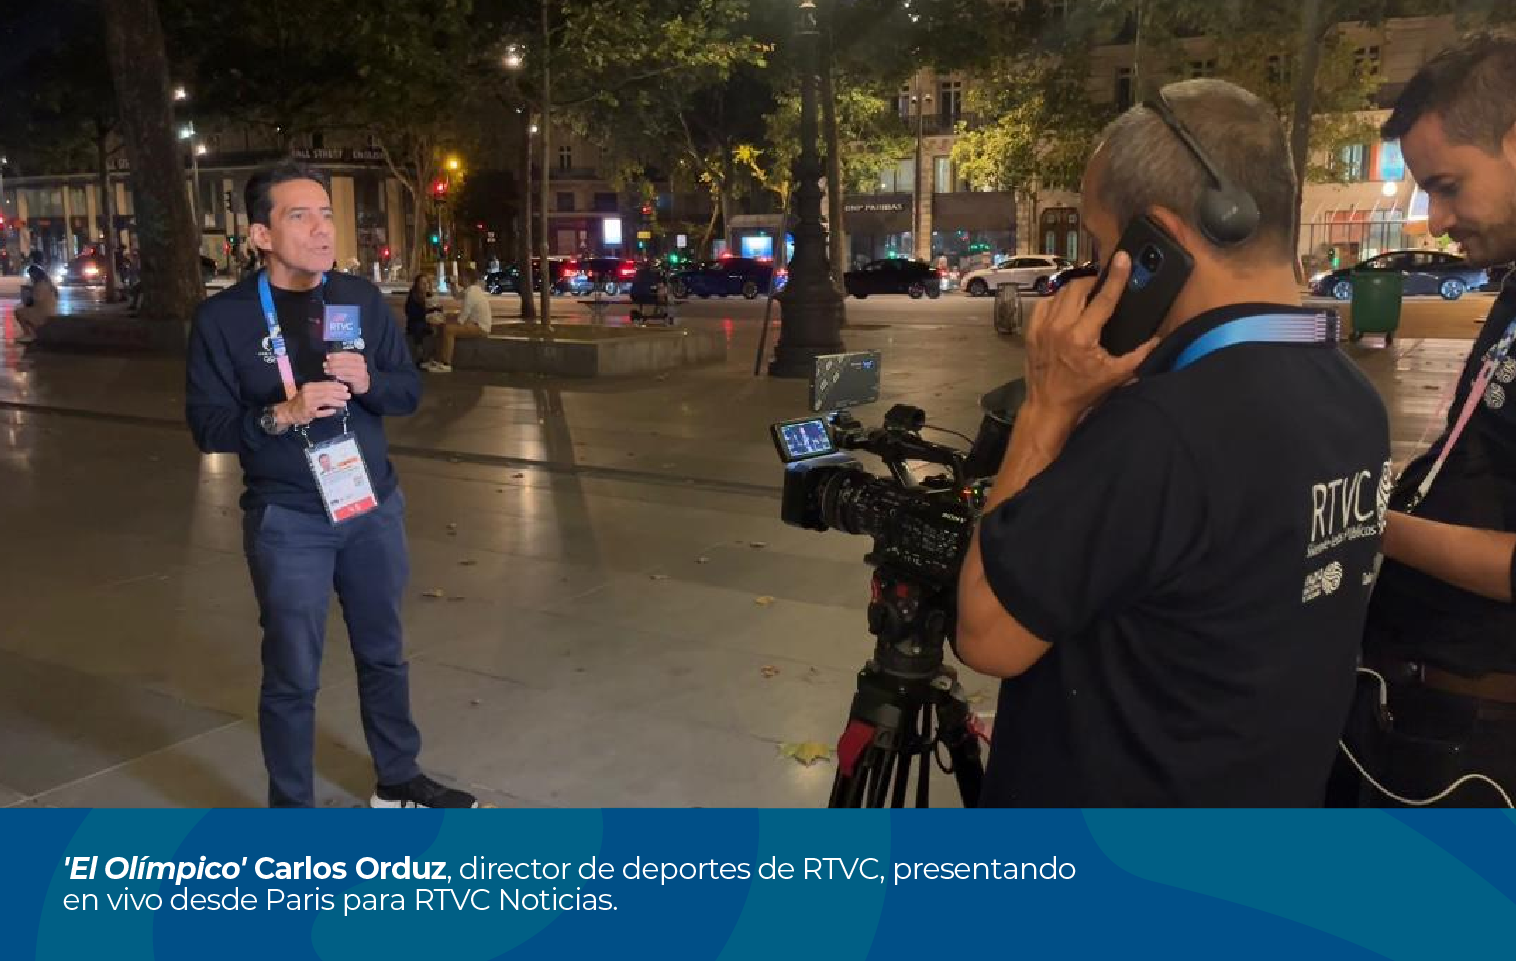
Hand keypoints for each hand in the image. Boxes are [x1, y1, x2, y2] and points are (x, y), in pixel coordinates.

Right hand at [277, 381, 350, 425]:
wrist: (289, 411)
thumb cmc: (302, 401)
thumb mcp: (310, 392)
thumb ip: (322, 390)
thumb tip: (338, 388)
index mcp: (309, 386)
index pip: (325, 384)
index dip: (336, 386)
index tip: (345, 388)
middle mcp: (308, 393)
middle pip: (327, 392)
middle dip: (339, 394)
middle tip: (348, 395)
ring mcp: (308, 403)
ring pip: (325, 400)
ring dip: (336, 402)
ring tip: (344, 403)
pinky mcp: (308, 412)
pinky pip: (320, 412)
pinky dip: (328, 411)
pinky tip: (334, 411)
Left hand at [324, 351, 369, 395]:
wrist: (362, 385)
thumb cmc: (352, 374)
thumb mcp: (347, 365)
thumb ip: (340, 360)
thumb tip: (328, 357)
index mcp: (358, 357)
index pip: (346, 354)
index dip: (336, 355)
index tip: (327, 357)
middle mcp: (361, 364)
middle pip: (345, 361)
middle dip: (333, 363)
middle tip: (325, 365)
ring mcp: (362, 372)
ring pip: (347, 369)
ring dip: (336, 370)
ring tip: (327, 371)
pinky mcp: (361, 380)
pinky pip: (351, 378)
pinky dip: (343, 377)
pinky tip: (336, 377)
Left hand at [1023, 252, 1156, 417]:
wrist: (1049, 405)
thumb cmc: (1083, 391)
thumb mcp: (1116, 375)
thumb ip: (1140, 355)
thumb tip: (1158, 339)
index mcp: (1082, 337)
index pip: (1103, 299)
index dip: (1116, 277)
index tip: (1122, 258)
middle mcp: (1059, 327)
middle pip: (1078, 287)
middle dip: (1093, 281)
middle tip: (1103, 284)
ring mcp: (1042, 327)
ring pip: (1060, 292)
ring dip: (1075, 289)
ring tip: (1087, 294)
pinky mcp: (1031, 330)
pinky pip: (1043, 302)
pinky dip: (1056, 299)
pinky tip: (1066, 305)